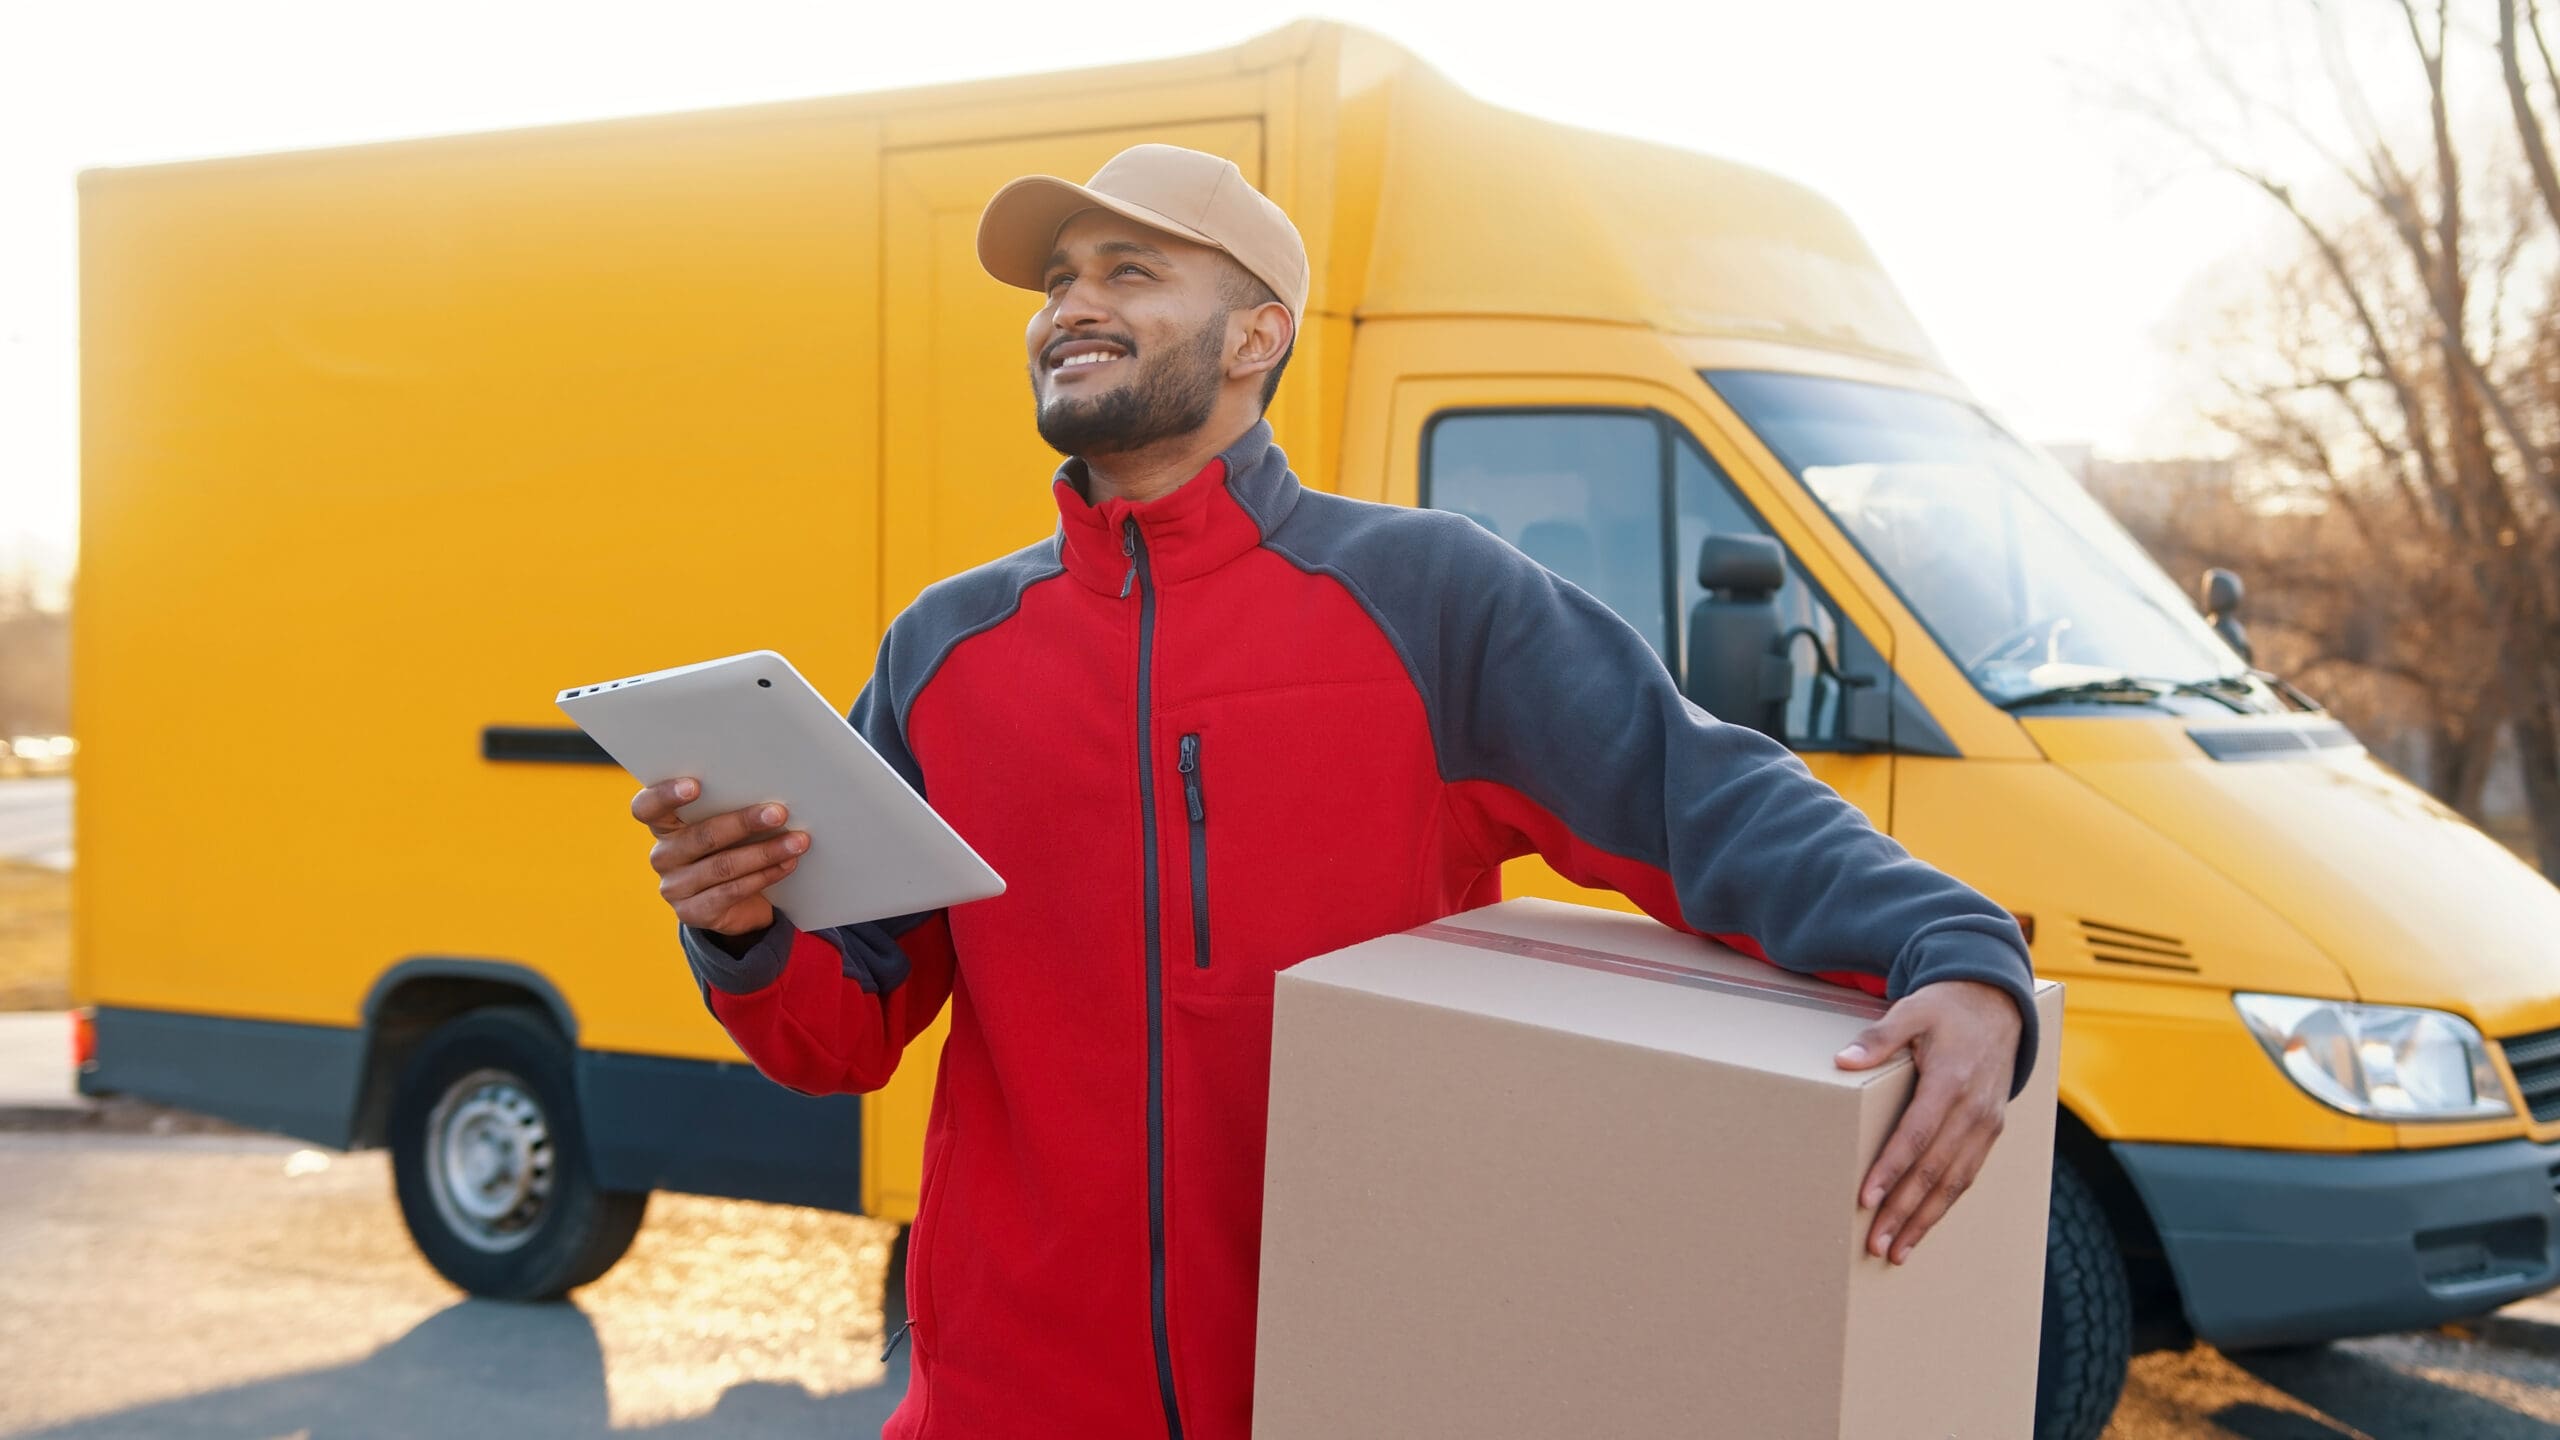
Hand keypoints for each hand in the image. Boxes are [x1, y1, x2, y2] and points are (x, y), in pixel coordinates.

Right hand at [630, 777, 809, 934]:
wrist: (732, 904)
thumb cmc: (730, 849)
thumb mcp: (724, 829)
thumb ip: (730, 810)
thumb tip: (771, 793)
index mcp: (663, 827)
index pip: (646, 808)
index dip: (665, 795)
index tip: (695, 785)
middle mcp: (662, 856)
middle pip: (700, 837)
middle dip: (744, 822)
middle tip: (778, 812)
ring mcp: (675, 888)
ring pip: (722, 866)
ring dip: (765, 852)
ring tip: (798, 841)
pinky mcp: (694, 912)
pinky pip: (732, 891)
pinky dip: (765, 875)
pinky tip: (788, 864)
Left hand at [1833, 979, 2021, 1264]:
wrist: (1998, 1004)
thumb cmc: (1946, 1009)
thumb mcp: (1912, 1011)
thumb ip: (1879, 1036)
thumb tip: (1844, 1060)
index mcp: (1949, 1082)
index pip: (1916, 1135)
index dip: (1891, 1169)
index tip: (1867, 1199)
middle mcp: (1972, 1110)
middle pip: (1934, 1170)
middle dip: (1904, 1211)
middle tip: (1876, 1244)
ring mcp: (1986, 1124)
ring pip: (1954, 1182)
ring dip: (1926, 1220)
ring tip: (1897, 1251)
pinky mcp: (1991, 1130)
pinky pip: (1967, 1175)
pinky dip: (1945, 1204)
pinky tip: (1924, 1225)